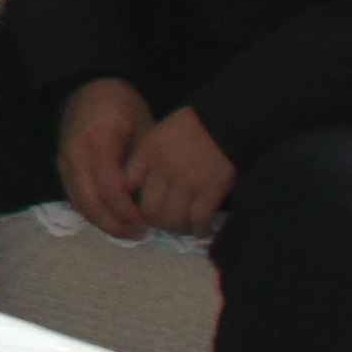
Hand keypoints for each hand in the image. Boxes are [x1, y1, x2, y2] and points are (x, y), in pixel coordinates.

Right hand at [56, 77, 153, 240]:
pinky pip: (74, 197)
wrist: (88, 86)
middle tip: (139, 234)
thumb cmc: (122, 105)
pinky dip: (92, 212)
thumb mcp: (142, 127)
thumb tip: (151, 200)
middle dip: (114, 224)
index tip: (147, 222)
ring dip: (102, 223)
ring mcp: (63, 162)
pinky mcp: (61, 167)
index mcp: (97, 142)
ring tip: (127, 232)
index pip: (110, 188)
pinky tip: (112, 219)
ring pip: (79, 204)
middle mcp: (74, 156)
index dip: (127, 210)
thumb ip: (144, 163)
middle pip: (89, 202)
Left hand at [127, 107, 235, 235]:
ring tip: (181, 227)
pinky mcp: (211, 190)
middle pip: (149, 210)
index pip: (126, 186)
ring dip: (176, 228)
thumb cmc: (190, 127)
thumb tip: (133, 189)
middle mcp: (164, 170)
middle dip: (154, 221)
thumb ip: (144, 160)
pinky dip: (199, 229)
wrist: (225, 122)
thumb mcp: (157, 136)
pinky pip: (199, 219)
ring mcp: (188, 182)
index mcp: (147, 153)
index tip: (137, 209)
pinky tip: (200, 229)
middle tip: (162, 223)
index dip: (129, 202)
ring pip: (172, 219)